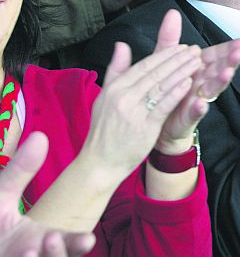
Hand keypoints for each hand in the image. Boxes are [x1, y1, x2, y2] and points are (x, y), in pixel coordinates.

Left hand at [0, 132, 95, 256]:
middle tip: (59, 238)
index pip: (68, 242)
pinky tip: (26, 254)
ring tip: (36, 247)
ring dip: (49, 256)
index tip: (89, 239)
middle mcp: (38, 253)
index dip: (79, 243)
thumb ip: (20, 172)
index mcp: (42, 238)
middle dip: (64, 252)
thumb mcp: (2, 196)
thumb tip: (40, 136)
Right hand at [81, 13, 203, 179]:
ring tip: (197, 62)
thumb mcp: (105, 97)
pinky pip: (163, 105)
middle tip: (195, 50)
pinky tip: (188, 83)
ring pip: (162, 86)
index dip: (165, 54)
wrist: (100, 162)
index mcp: (115, 87)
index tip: (181, 46)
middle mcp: (123, 96)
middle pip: (155, 73)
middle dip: (178, 59)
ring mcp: (133, 111)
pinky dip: (176, 92)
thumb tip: (121, 45)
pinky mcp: (144, 126)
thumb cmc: (105, 130)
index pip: (144, 65)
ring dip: (181, 72)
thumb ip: (116, 70)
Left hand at [149, 10, 239, 154]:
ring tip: (227, 73)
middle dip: (230, 61)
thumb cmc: (165, 88)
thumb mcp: (164, 60)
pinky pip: (195, 113)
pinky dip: (199, 108)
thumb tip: (172, 13)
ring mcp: (197, 99)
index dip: (228, 48)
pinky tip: (201, 104)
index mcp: (198, 67)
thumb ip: (169, 38)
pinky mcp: (188, 116)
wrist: (154, 121)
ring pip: (212, 89)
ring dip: (221, 81)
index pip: (216, 55)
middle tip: (239, 53)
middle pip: (219, 70)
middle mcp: (201, 82)